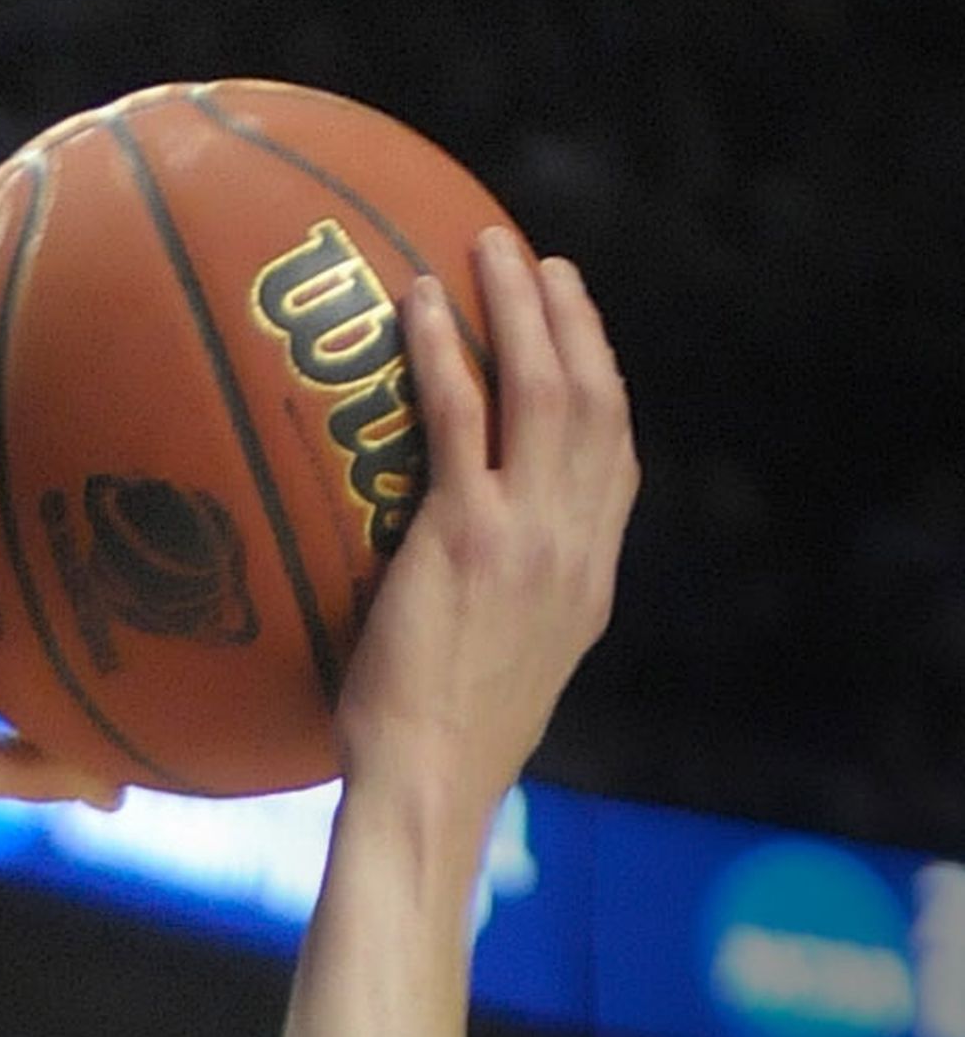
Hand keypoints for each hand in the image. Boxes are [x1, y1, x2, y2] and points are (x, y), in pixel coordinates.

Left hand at [335, 231, 637, 826]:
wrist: (428, 788)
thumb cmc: (438, 756)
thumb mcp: (501, 679)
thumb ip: (503, 618)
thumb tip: (465, 596)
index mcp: (588, 584)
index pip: (617, 464)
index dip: (605, 388)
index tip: (584, 343)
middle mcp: (575, 548)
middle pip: (597, 401)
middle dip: (574, 322)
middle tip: (542, 265)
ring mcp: (528, 536)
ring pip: (544, 386)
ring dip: (519, 306)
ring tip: (489, 249)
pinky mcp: (467, 534)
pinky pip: (460, 414)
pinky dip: (444, 349)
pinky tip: (419, 305)